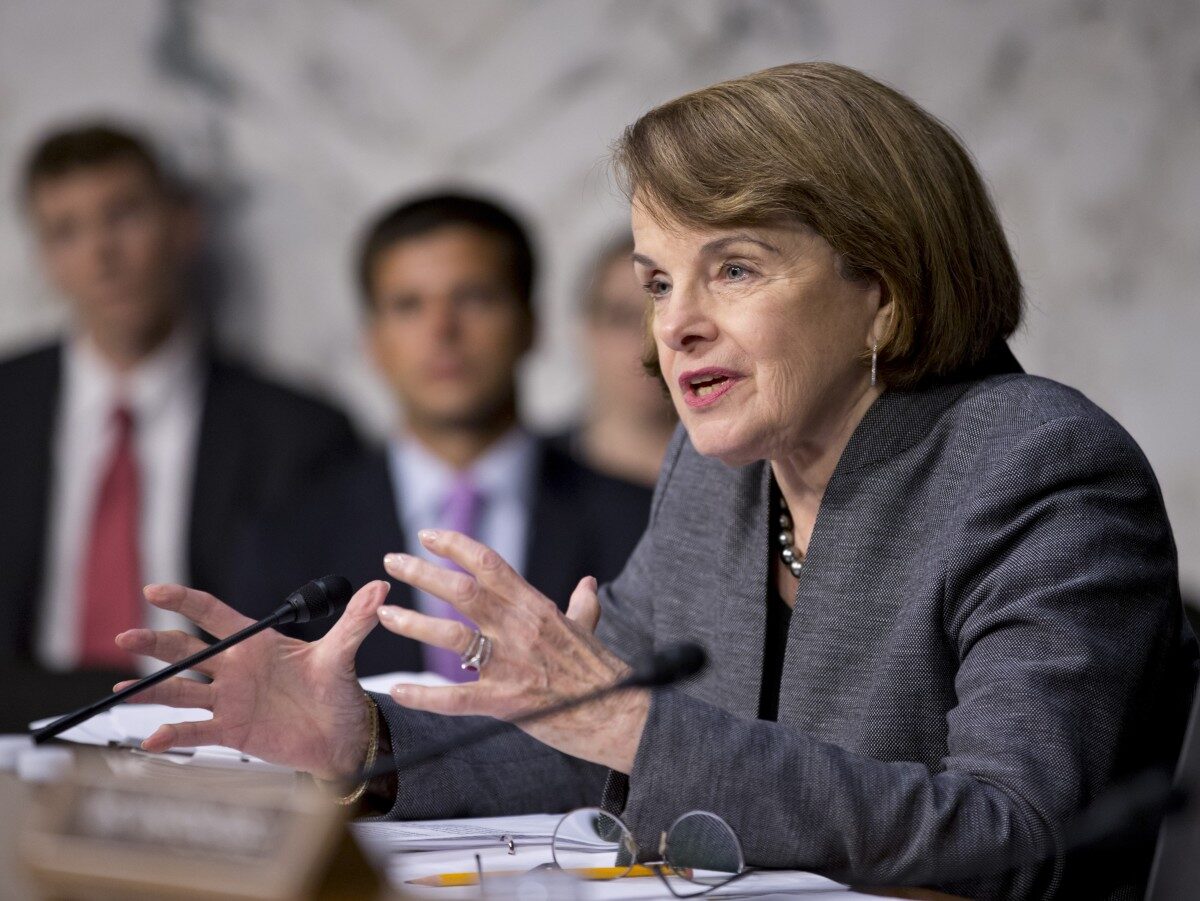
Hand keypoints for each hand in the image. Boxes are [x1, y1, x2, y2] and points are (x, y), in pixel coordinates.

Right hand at [112, 580, 389, 779]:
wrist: (342, 736)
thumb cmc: (338, 690)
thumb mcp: (343, 654)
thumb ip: (355, 621)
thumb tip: (380, 589)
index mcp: (256, 642)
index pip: (213, 614)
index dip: (185, 601)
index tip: (155, 591)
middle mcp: (235, 668)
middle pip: (186, 651)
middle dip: (155, 643)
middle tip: (126, 636)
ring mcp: (229, 699)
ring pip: (181, 690)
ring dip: (150, 689)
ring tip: (119, 689)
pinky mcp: (231, 730)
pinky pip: (197, 731)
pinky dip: (174, 734)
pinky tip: (153, 738)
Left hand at [377, 529, 649, 772]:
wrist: (617, 714)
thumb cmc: (602, 672)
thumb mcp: (589, 628)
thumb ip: (582, 605)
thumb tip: (588, 583)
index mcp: (535, 606)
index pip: (489, 564)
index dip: (455, 546)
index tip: (427, 535)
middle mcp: (519, 628)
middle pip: (463, 590)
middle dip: (423, 573)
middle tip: (391, 561)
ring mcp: (511, 664)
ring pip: (452, 637)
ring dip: (414, 624)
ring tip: (385, 615)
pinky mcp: (505, 701)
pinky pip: (456, 698)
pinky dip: (425, 695)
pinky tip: (398, 690)